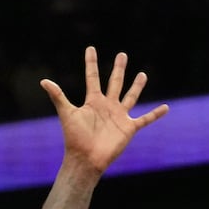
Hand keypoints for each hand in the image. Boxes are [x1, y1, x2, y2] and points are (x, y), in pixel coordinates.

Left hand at [40, 46, 168, 175]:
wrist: (86, 159)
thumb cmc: (75, 138)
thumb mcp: (67, 113)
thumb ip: (58, 96)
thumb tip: (43, 81)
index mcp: (93, 101)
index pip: (93, 77)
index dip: (91, 63)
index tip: (91, 48)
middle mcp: (107, 106)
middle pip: (114, 82)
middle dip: (118, 69)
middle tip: (122, 55)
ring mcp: (119, 116)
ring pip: (130, 96)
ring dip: (137, 86)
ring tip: (143, 74)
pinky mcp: (129, 128)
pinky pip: (145, 119)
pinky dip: (155, 114)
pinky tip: (166, 108)